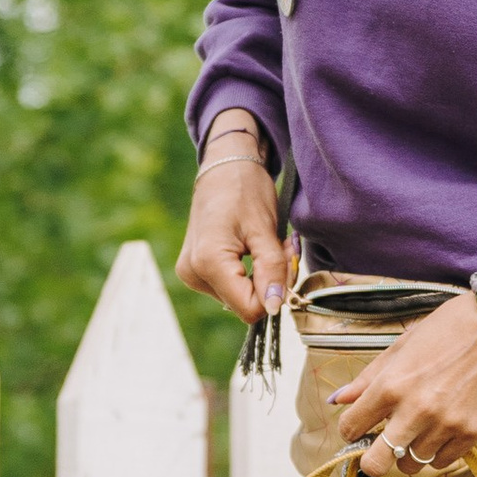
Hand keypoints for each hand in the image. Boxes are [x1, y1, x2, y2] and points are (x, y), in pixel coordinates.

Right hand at [178, 130, 292, 321]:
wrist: (224, 168)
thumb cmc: (245, 190)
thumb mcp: (265, 230)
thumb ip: (272, 271)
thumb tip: (275, 307)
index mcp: (208, 262)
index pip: (249, 308)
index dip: (275, 293)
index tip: (286, 261)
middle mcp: (193, 273)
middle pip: (244, 304)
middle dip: (270, 282)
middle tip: (281, 248)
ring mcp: (191, 274)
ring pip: (239, 297)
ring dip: (261, 278)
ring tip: (265, 245)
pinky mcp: (194, 272)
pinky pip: (230, 288)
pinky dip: (248, 274)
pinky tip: (251, 251)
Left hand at [331, 265, 476, 476]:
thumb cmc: (450, 328)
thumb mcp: (403, 344)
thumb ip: (369, 376)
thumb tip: (339, 399)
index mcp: (391, 384)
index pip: (351, 426)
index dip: (350, 428)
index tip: (359, 426)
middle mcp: (415, 410)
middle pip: (377, 463)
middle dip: (372, 461)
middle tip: (379, 450)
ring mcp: (445, 425)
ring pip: (412, 464)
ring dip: (409, 452)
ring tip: (418, 432)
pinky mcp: (472, 433)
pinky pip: (443, 461)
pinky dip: (437, 452)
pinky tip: (441, 432)